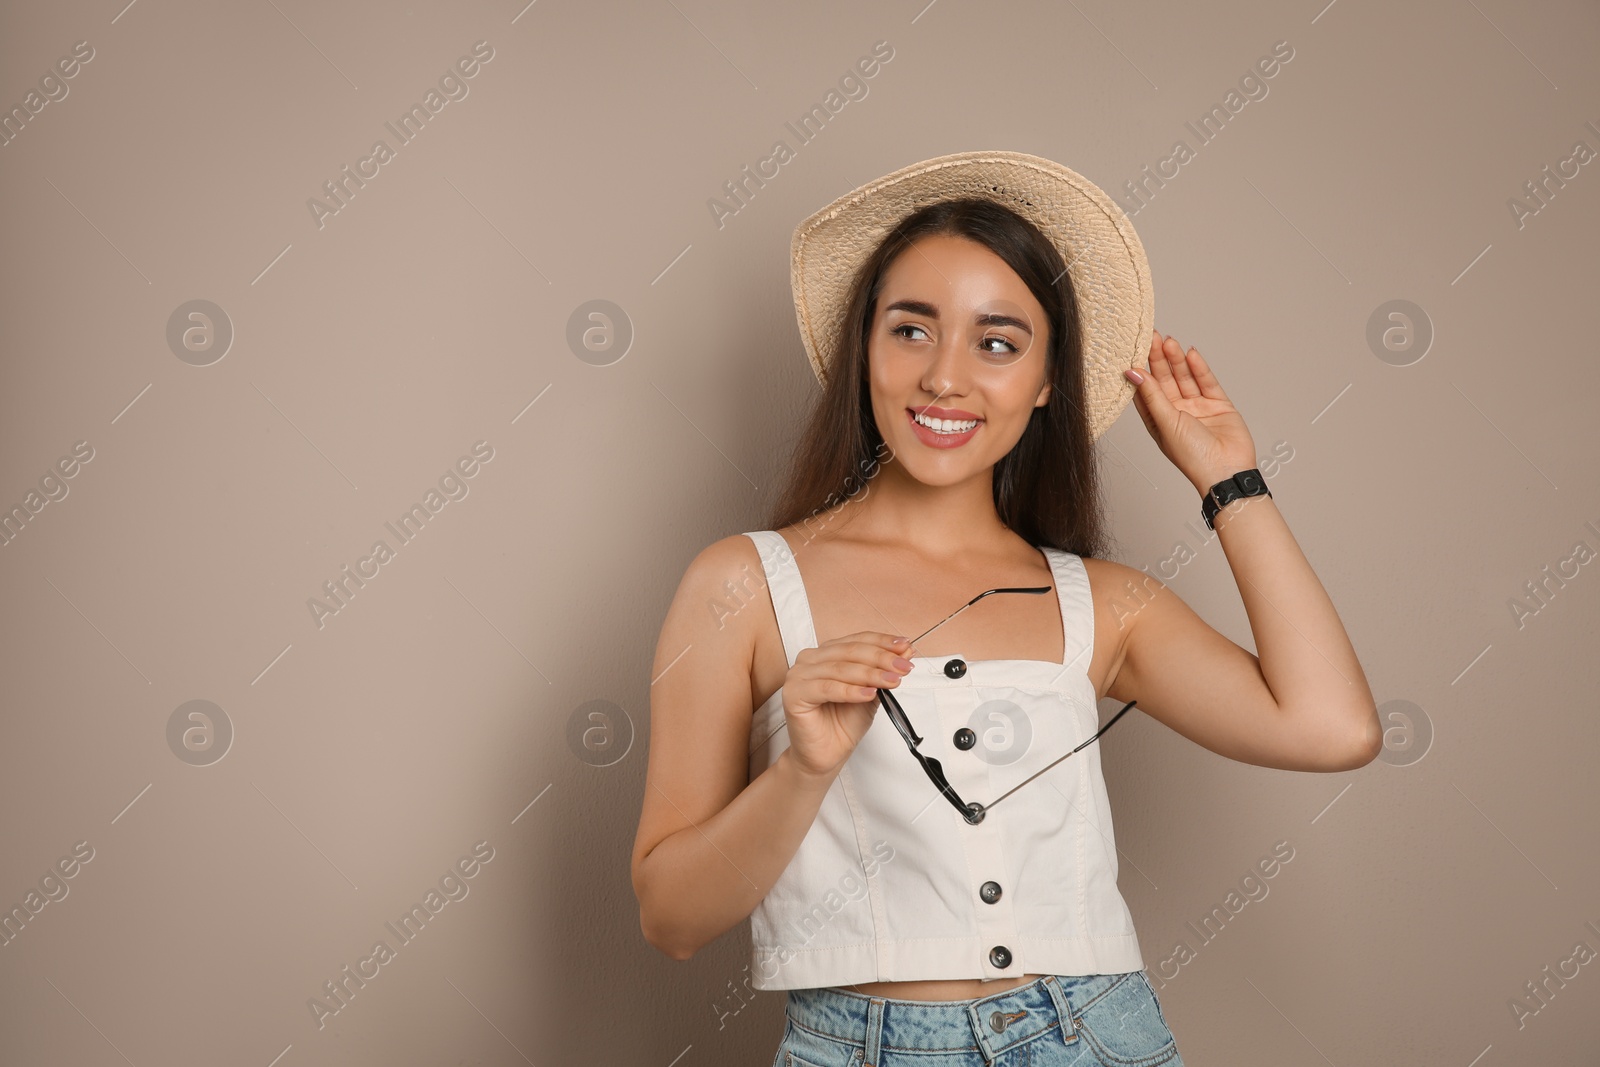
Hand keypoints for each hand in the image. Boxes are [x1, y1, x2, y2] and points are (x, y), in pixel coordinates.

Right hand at [779, 631, 912, 779]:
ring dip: (871, 674)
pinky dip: (851, 691)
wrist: (826, 756)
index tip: (906, 647)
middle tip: (903, 666)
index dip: (883, 643)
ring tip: (892, 681)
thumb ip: (883, 672)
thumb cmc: (843, 724)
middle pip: (850, 652)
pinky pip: (827, 689)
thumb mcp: (871, 692)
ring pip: (840, 669)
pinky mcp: (793, 694)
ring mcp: (798, 675)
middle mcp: (809, 660)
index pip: (857, 640)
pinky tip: (869, 694)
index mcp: (826, 654)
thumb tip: (905, 650)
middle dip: (881, 658)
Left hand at [1125, 330, 1258, 493]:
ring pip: (1184, 377)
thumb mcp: (1166, 423)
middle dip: (1158, 359)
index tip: (1132, 350)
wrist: (1226, 470)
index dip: (1139, 371)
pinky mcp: (1218, 404)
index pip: (1145, 390)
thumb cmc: (1193, 456)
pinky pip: (1206, 381)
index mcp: (1158, 420)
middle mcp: (1176, 412)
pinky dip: (1199, 367)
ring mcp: (1197, 407)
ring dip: (1176, 360)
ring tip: (1169, 342)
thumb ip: (1151, 395)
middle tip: (1151, 337)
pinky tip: (1190, 354)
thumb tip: (1132, 373)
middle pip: (1164, 380)